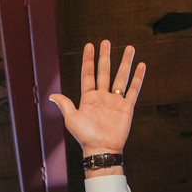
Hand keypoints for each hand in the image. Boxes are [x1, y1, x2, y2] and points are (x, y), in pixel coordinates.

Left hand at [49, 40, 144, 161]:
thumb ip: (64, 104)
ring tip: (129, 47)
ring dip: (125, 62)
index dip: (88, 60)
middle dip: (105, 56)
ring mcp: (115, 101)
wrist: (101, 149)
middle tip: (106, 41)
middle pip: (104, 72)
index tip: (89, 46)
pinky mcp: (126, 107)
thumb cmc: (85, 136)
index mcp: (88, 98)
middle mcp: (102, 97)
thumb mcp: (71, 119)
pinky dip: (138, 77)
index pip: (88, 74)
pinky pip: (133, 89)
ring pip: (121, 77)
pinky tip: (141, 65)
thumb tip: (51, 95)